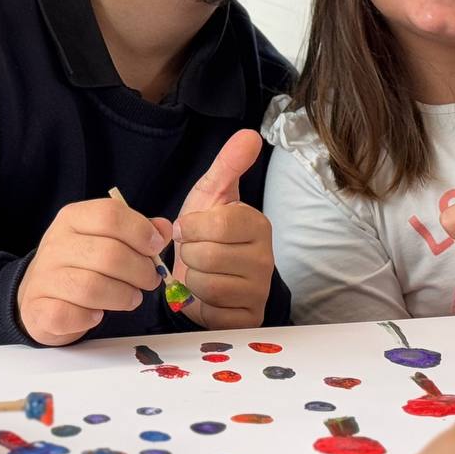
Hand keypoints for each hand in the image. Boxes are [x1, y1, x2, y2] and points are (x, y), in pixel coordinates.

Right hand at [17, 198, 170, 345]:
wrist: (38, 294)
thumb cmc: (81, 265)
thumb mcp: (106, 239)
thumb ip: (137, 233)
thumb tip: (164, 229)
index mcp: (73, 218)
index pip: (110, 214)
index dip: (140, 231)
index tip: (155, 248)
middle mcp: (55, 243)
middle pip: (109, 254)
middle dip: (140, 271)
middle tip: (150, 280)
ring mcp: (44, 276)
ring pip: (92, 287)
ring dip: (122, 296)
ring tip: (131, 298)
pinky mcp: (39, 309)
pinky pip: (70, 314)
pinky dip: (91, 318)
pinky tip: (97, 314)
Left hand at [172, 129, 273, 329]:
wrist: (197, 275)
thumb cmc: (204, 233)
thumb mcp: (211, 194)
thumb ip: (228, 164)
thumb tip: (250, 134)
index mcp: (257, 225)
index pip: (219, 224)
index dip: (193, 227)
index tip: (188, 228)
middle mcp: (265, 259)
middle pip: (208, 256)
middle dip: (189, 254)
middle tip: (195, 252)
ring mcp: (259, 291)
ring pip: (206, 284)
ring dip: (191, 279)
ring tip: (199, 272)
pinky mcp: (248, 319)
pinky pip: (212, 313)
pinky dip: (200, 305)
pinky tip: (206, 296)